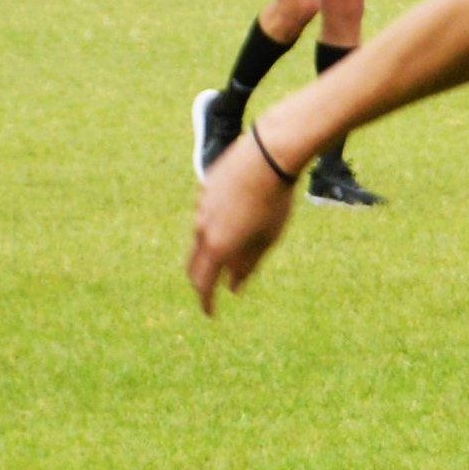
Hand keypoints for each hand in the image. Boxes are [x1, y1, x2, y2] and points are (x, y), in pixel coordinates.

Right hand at [187, 134, 298, 312]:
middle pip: (194, 264)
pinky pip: (206, 215)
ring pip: (201, 237)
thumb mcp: (267, 239)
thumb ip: (248, 265)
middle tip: (211, 290)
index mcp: (218, 247)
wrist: (266, 156)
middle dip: (201, 281)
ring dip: (211, 251)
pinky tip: (235, 219)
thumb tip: (234, 288)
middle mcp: (202, 229)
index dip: (206, 302)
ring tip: (230, 254)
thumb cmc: (274, 202)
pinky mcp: (204, 190)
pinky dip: (215, 226)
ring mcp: (200, 208)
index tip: (210, 313)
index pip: (204, 284)